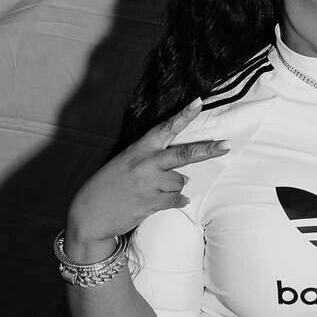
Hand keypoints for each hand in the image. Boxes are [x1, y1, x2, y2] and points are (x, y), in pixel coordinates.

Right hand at [64, 100, 227, 258]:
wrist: (90, 215)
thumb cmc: (108, 187)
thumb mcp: (125, 164)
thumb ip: (152, 164)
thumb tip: (184, 176)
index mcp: (138, 149)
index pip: (164, 128)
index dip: (184, 115)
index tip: (199, 102)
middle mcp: (145, 163)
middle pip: (184, 154)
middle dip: (208, 150)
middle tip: (226, 145)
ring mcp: (148, 183)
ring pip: (180, 182)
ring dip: (174, 187)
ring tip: (154, 191)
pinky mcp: (151, 203)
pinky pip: (176, 200)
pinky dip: (176, 201)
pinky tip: (163, 202)